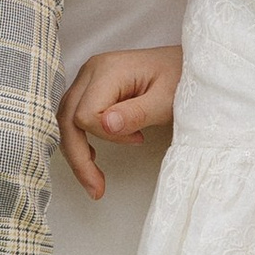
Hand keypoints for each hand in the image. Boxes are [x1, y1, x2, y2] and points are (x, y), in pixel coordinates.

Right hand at [58, 45, 184, 200]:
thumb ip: (136, 113)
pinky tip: (93, 155)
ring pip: (66, 118)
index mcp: (108, 70)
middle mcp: (91, 70)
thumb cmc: (182, 80)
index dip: (108, 137)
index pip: (86, 114)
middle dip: (78, 157)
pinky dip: (80, 138)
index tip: (138, 140)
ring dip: (77, 151)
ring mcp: (89, 76)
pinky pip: (75, 114)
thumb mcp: (166, 101)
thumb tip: (105, 126)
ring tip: (94, 180)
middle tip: (96, 190)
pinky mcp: (92, 86)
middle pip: (67, 118)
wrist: (188, 64)